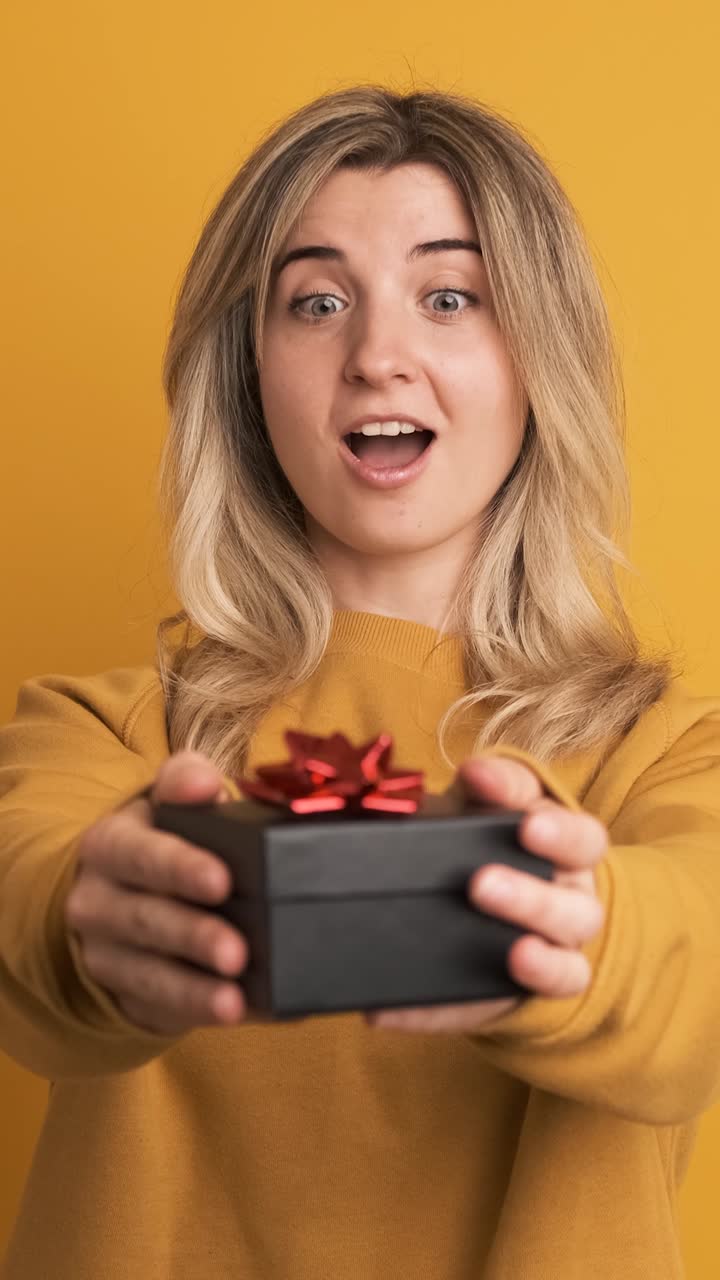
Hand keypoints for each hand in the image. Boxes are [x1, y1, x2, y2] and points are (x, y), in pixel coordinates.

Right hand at [64, 751, 249, 1034]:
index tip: (222, 880)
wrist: (125, 889)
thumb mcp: (170, 800)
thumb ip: (187, 781)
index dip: (180, 867)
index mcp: (110, 845)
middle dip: (193, 937)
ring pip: (148, 975)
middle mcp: (97, 902)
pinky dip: (201, 1014)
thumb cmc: (167, 837)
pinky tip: (241, 1013)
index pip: (140, 854)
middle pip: (146, 921)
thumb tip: (206, 783)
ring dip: (193, 992)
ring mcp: (108, 955)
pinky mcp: (127, 996)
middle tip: (237, 951)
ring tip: (233, 1003)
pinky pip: (160, 1011)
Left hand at [365, 754, 607, 1032]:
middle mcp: (572, 904)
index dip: (546, 820)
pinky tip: (386, 1010)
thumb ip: (476, 790)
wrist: (498, 913)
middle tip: (480, 882)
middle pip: (575, 906)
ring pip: (566, 967)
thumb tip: (458, 777)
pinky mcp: (509, 1006)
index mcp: (567, 851)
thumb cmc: (484, 845)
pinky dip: (435, 1013)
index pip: (577, 834)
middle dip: (530, 896)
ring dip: (534, 958)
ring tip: (508, 951)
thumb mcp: (480, 809)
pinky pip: (484, 1016)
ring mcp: (553, 959)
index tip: (498, 797)